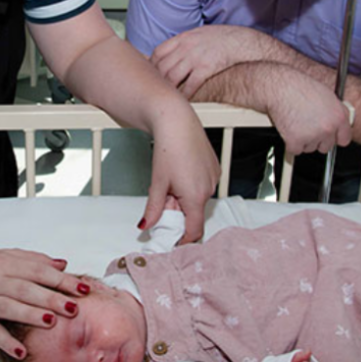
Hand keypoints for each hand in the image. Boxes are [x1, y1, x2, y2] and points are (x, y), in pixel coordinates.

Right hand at [0, 249, 86, 359]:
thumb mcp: (7, 258)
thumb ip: (35, 260)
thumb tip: (63, 264)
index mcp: (4, 262)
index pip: (37, 270)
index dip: (60, 280)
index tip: (81, 289)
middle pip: (26, 289)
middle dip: (51, 298)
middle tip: (73, 307)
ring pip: (9, 308)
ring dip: (31, 315)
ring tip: (51, 321)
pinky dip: (6, 342)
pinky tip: (22, 350)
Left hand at [141, 111, 219, 243]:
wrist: (176, 121)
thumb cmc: (167, 149)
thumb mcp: (157, 183)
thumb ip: (153, 208)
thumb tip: (146, 225)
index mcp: (196, 196)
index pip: (194, 230)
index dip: (182, 239)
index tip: (172, 240)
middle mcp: (209, 189)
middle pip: (194, 213)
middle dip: (178, 212)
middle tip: (163, 198)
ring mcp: (214, 177)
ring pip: (198, 199)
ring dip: (184, 198)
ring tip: (170, 181)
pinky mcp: (214, 168)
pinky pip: (204, 185)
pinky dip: (191, 186)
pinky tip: (180, 172)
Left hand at [151, 26, 272, 98]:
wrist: (242, 41)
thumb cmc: (223, 38)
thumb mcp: (199, 34)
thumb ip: (184, 43)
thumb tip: (172, 52)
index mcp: (184, 38)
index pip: (158, 52)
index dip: (151, 65)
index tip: (150, 74)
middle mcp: (187, 47)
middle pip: (162, 66)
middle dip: (157, 81)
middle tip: (155, 90)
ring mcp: (196, 58)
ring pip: (172, 77)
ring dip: (168, 89)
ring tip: (165, 97)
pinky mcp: (206, 68)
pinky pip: (190, 85)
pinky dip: (184, 94)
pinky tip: (182, 100)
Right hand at [266, 65, 351, 154]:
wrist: (281, 88)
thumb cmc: (300, 88)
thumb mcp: (328, 96)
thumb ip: (337, 113)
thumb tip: (339, 123)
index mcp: (339, 117)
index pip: (344, 140)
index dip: (334, 137)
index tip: (329, 136)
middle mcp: (328, 128)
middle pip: (325, 147)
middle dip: (317, 140)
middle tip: (308, 126)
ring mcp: (313, 136)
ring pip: (309, 149)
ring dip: (303, 140)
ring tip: (297, 123)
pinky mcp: (296, 141)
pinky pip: (295, 150)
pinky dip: (291, 143)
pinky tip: (290, 129)